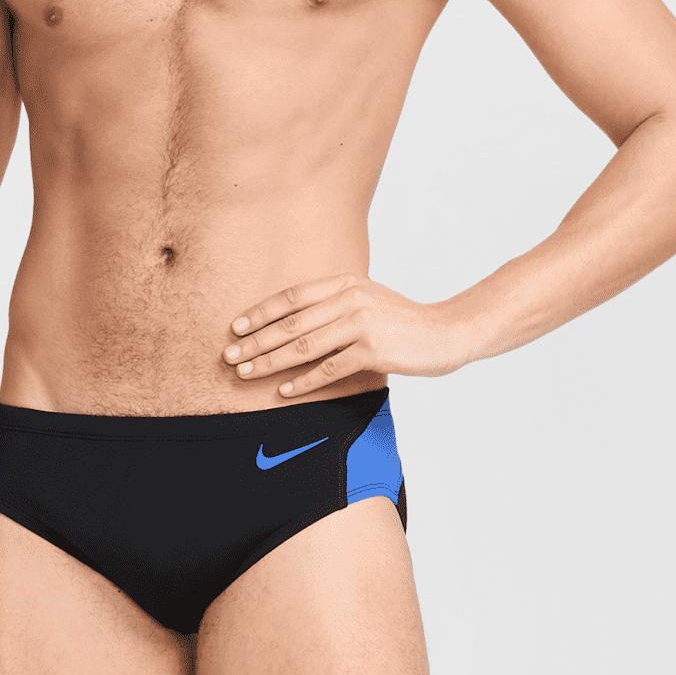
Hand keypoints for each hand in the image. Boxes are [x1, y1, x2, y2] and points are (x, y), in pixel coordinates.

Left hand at [219, 273, 472, 394]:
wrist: (446, 333)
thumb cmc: (403, 322)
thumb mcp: (368, 300)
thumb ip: (335, 304)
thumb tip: (294, 322)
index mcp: (345, 283)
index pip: (292, 296)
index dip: (261, 312)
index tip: (236, 327)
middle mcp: (350, 299)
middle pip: (291, 323)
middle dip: (255, 341)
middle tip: (229, 355)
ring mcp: (361, 324)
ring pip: (303, 346)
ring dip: (269, 362)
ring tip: (246, 373)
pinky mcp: (372, 350)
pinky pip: (328, 369)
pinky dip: (303, 382)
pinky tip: (283, 392)